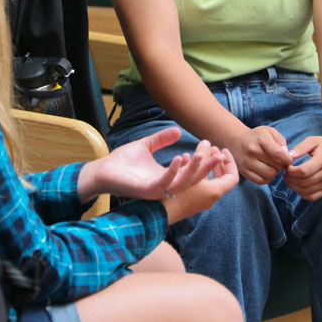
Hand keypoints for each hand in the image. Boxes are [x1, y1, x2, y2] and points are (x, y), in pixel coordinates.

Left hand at [79, 127, 223, 201]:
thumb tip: (178, 130)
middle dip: (206, 168)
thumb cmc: (122, 161)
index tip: (214, 149)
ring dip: (194, 170)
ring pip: (182, 183)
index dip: (203, 162)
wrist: (101, 170)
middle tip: (220, 155)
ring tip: (202, 154)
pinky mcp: (146, 190)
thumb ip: (162, 139)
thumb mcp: (146, 146)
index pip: (190, 171)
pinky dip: (173, 171)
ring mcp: (156, 190)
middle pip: (192, 179)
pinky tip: (180, 158)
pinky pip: (164, 183)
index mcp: (166, 177)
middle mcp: (165, 186)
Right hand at [162, 148, 238, 223]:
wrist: (159, 213)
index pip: (233, 177)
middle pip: (221, 178)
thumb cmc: (177, 192)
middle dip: (217, 162)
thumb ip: (202, 154)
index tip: (222, 150)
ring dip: (205, 166)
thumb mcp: (192, 169)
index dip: (230, 162)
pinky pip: (199, 185)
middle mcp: (210, 198)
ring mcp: (201, 201)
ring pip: (208, 180)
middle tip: (210, 149)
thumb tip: (207, 142)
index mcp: (215, 192)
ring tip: (196, 154)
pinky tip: (184, 163)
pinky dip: (196, 173)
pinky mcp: (191, 201)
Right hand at [226, 125, 293, 183]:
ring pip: (270, 175)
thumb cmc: (256, 137)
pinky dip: (266, 178)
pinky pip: (261, 181)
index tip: (288, 159)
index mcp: (260, 139)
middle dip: (282, 165)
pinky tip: (265, 171)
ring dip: (274, 172)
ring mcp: (247, 162)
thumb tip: (287, 155)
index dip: (288, 159)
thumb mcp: (269, 131)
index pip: (278, 153)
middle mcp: (252, 151)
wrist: (235, 141)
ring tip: (272, 166)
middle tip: (279, 162)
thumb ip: (281, 140)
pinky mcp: (244, 172)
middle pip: (276, 165)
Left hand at [283, 134, 321, 199]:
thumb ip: (300, 148)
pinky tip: (297, 185)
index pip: (303, 171)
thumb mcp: (312, 140)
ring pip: (307, 191)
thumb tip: (288, 156)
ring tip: (289, 179)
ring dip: (294, 187)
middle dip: (290, 179)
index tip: (286, 166)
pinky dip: (302, 193)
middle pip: (304, 182)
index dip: (291, 171)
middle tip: (285, 174)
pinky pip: (313, 197)